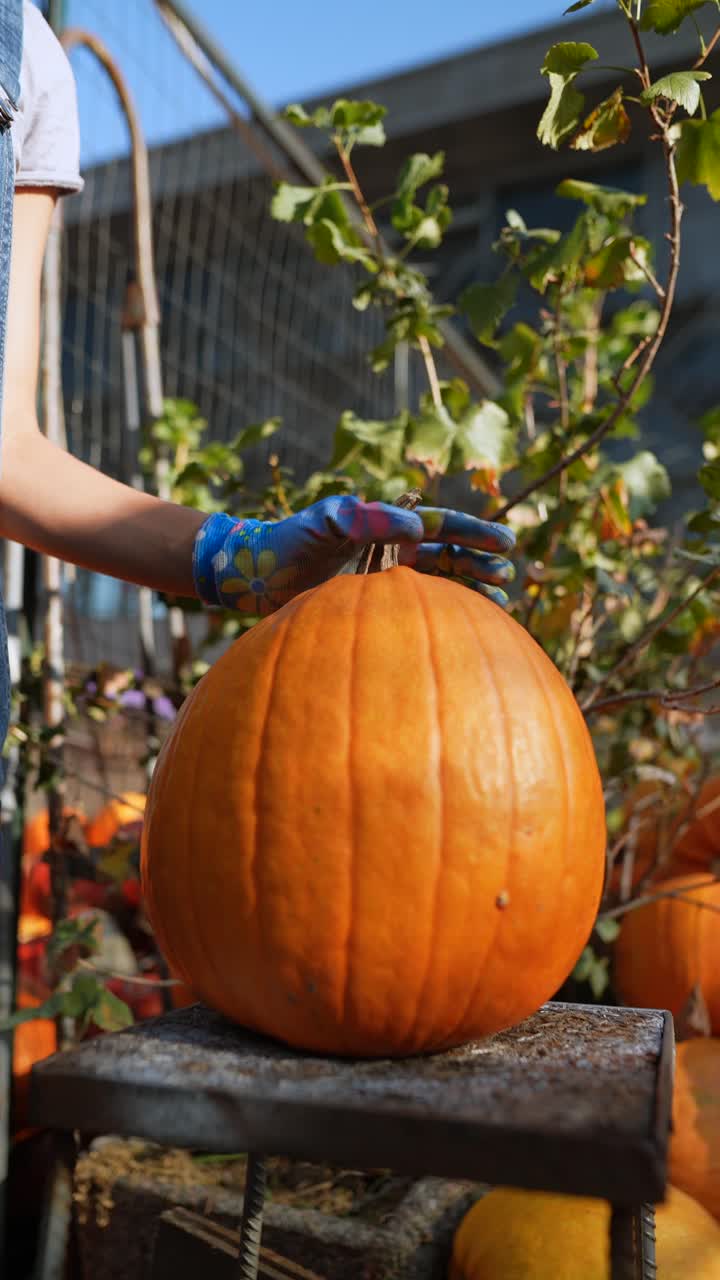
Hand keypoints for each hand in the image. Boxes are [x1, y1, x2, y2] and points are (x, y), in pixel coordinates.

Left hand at [193, 495, 514, 615]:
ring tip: (498, 602)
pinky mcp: (373, 612)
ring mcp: (384, 583)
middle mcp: (392, 552)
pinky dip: (440, 620)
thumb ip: (369, 520)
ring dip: (468, 591)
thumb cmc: (288, 542)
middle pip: (448, 555)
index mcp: (386, 526)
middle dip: (480, 562)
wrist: (254, 576)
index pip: (442, 527)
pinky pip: (415, 614)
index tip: (504, 545)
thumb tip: (419, 529)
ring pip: (438, 585)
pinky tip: (461, 631)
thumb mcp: (327, 523)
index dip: (474, 534)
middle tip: (505, 576)